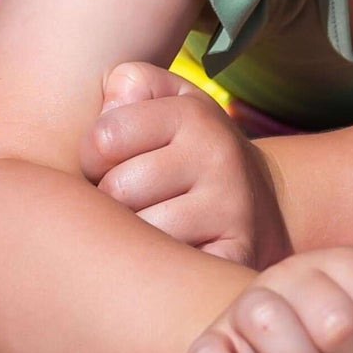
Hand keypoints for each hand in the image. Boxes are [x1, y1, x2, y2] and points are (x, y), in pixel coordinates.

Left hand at [78, 62, 289, 265]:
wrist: (260, 205)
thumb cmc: (190, 150)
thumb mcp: (167, 101)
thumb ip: (129, 83)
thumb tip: (109, 106)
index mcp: (193, 115)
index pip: (103, 138)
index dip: (92, 157)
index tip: (110, 163)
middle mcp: (218, 156)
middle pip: (116, 190)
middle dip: (110, 200)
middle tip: (130, 200)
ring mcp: (231, 209)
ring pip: (139, 233)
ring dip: (133, 236)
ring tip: (147, 226)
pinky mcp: (236, 256)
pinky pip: (167, 269)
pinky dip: (158, 267)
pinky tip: (167, 254)